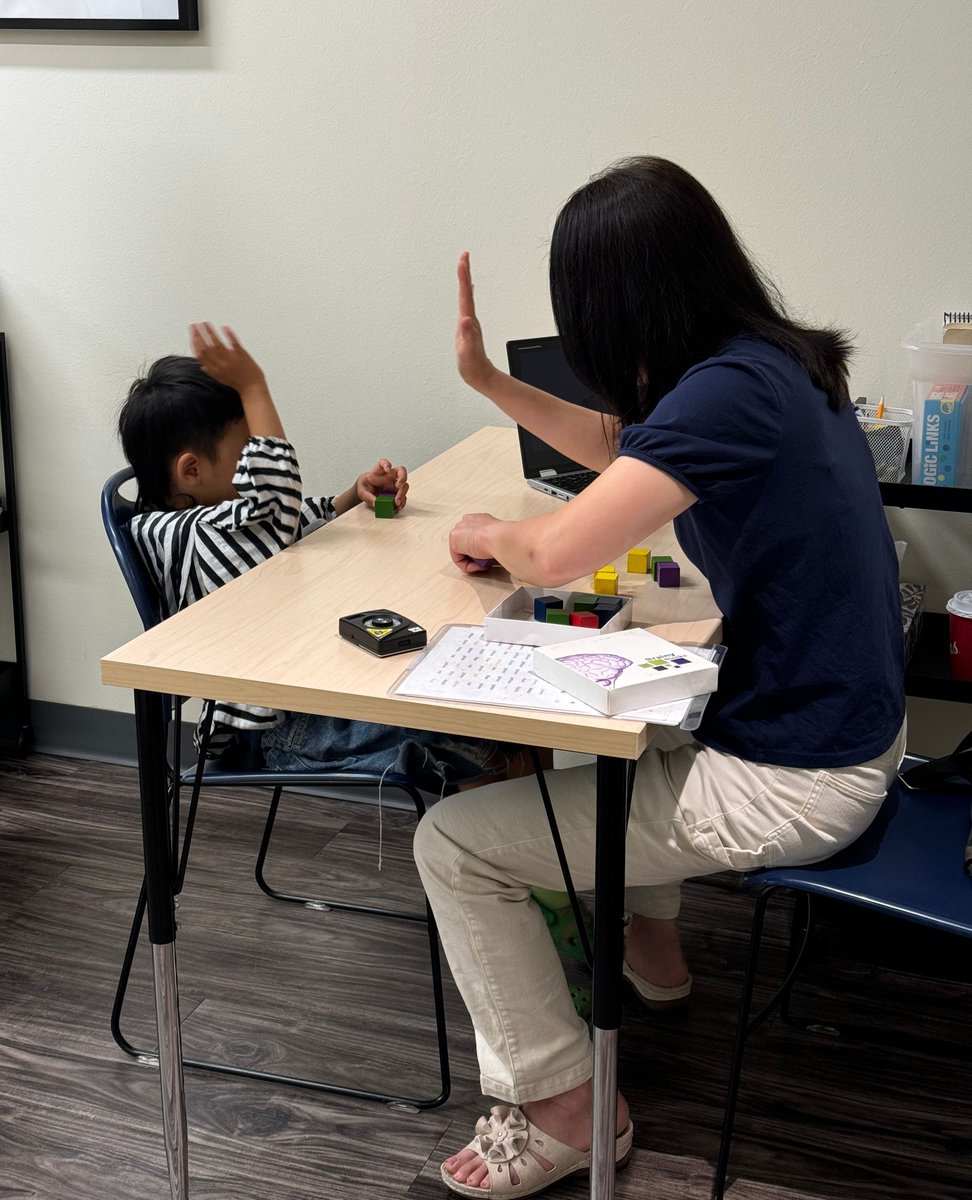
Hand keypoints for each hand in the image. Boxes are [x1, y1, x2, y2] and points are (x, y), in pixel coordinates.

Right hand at [189, 323, 265, 392]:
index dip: (194, 343)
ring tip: (206, 323)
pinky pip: (234, 343)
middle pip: (206, 347)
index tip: (192, 333)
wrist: (252, 388)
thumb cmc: (237, 383)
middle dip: (199, 334)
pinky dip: (229, 335)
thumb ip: (210, 371)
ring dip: (210, 332)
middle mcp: (220, 364)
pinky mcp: (241, 355)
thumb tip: (201, 366)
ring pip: (217, 343)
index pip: (200, 355)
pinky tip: (224, 327)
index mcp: (214, 370)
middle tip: (195, 325)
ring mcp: (231, 359)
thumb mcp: (221, 379)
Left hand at [357, 459, 407, 509]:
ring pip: (404, 485)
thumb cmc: (366, 487)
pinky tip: (398, 506)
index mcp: (379, 471)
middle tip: (399, 486)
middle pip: (401, 471)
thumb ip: (368, 496)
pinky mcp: (397, 494)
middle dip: (402, 478)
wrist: (368, 492)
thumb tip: (376, 502)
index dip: (386, 464)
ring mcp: (395, 485)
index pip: (383, 463)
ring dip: (402, 493)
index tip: (387, 469)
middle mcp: (390, 476)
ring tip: (396, 502)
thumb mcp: (362, 491)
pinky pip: (403, 497)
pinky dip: (402, 502)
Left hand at [449, 511, 501, 572]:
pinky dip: (468, 566)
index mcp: (479, 518)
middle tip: (486, 560)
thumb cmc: (503, 536)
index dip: (481, 546)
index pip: (475, 534)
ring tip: (484, 563)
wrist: (499, 537)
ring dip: (472, 560)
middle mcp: (467, 521)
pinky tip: (478, 566)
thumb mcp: (499, 536)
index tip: (489, 553)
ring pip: (462, 551)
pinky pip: (458, 559)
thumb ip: (492, 540)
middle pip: (466, 542)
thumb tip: (494, 550)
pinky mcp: (454, 542)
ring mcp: (458, 530)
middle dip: (475, 553)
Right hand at [456, 253, 497, 391]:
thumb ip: (467, 336)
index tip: (462, 260)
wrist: (481, 375)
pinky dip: (466, 295)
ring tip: (463, 268)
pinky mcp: (468, 328)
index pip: (465, 294)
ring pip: (467, 296)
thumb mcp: (467, 352)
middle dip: (465, 273)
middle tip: (464, 256)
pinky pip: (467, 306)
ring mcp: (470, 323)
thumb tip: (465, 320)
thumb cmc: (473, 365)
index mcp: (468, 322)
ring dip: (465, 281)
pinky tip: (466, 294)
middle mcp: (470, 319)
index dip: (463, 277)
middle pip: (468, 291)